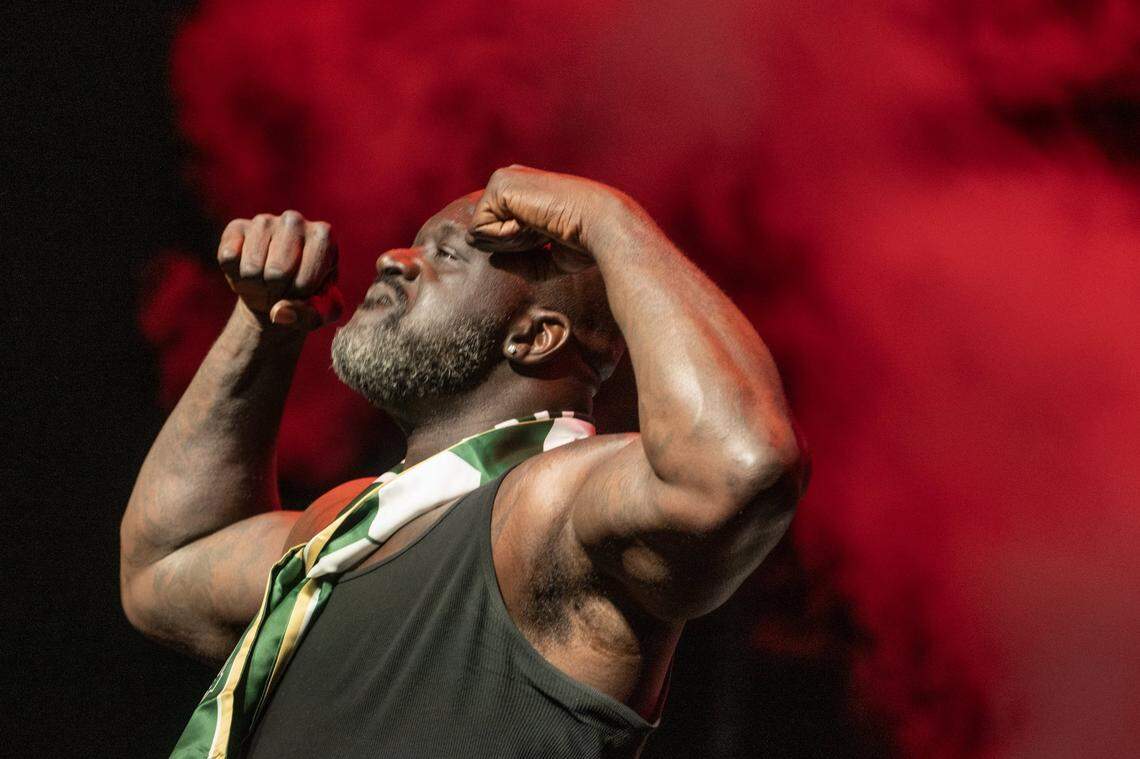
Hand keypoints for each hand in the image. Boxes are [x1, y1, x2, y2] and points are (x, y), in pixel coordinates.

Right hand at [217, 211, 342, 330]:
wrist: (277, 293)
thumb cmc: (306, 299)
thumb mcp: (318, 314)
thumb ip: (308, 316)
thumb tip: (278, 312)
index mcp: (323, 235)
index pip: (305, 281)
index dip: (299, 298)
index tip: (303, 291)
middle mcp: (295, 220)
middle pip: (277, 272)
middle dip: (276, 291)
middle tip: (281, 288)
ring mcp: (264, 220)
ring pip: (251, 267)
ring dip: (255, 285)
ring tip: (266, 281)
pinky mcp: (237, 226)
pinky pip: (228, 257)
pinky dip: (235, 274)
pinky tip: (247, 269)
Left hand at [466, 166, 629, 257]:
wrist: (599, 225)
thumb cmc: (583, 243)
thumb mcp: (552, 259)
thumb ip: (523, 262)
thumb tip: (493, 261)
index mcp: (524, 195)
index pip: (497, 232)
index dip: (518, 248)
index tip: (548, 237)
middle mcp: (512, 183)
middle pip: (483, 233)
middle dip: (510, 245)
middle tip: (542, 232)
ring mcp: (504, 180)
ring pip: (478, 232)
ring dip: (508, 241)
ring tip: (538, 225)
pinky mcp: (499, 185)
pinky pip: (479, 229)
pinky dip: (504, 237)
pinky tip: (530, 222)